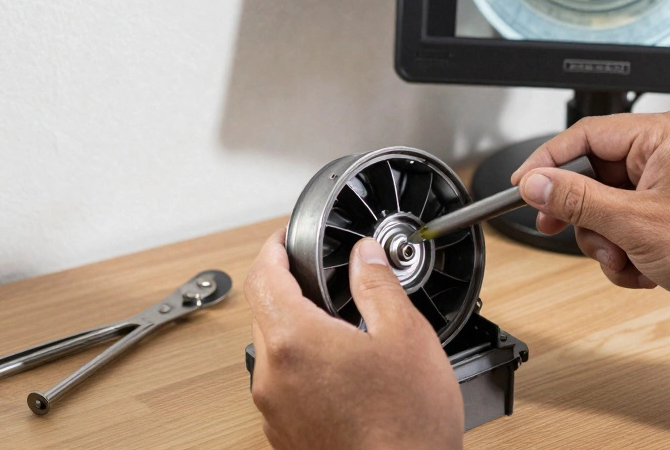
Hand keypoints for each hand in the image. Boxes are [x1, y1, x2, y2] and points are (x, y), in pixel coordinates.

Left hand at [244, 229, 462, 449]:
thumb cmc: (406, 427)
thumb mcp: (405, 336)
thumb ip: (378, 285)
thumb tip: (366, 256)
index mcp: (294, 342)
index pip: (262, 276)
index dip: (273, 248)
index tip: (285, 239)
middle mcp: (272, 378)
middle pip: (265, 313)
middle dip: (290, 289)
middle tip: (324, 278)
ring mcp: (275, 412)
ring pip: (276, 352)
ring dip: (300, 331)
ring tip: (344, 329)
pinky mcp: (286, 437)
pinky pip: (285, 386)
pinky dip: (306, 368)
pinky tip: (344, 374)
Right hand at [511, 110, 669, 323]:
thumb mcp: (635, 223)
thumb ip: (577, 200)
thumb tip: (536, 183)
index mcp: (662, 136)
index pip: (586, 135)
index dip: (548, 161)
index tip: (523, 185)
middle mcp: (667, 153)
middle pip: (593, 174)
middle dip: (586, 216)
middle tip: (564, 230)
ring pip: (606, 207)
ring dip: (607, 242)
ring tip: (627, 260)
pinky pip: (627, 225)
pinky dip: (627, 253)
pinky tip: (645, 271)